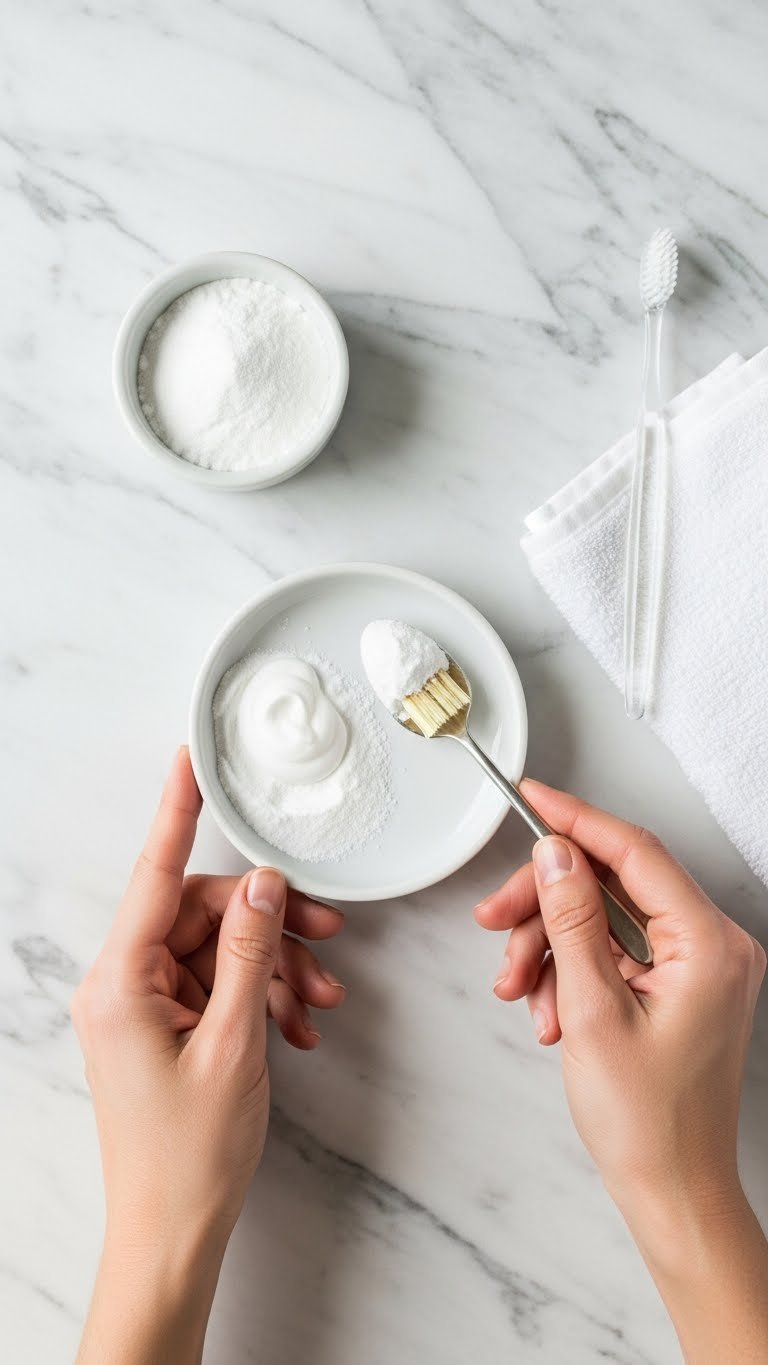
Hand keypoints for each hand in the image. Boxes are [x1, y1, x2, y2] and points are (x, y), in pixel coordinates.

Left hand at [73, 747, 344, 1363]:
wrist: (172, 1232)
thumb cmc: (190, 1154)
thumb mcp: (234, 1043)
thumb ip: (247, 953)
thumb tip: (262, 884)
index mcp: (120, 982)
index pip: (155, 874)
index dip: (176, 811)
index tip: (187, 760)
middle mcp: (123, 984)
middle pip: (202, 914)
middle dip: (269, 926)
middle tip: (327, 939)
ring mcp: (142, 1006)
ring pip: (219, 950)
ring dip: (273, 970)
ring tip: (318, 1005)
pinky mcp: (164, 1026)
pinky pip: (217, 985)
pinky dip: (259, 999)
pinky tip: (297, 1028)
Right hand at [476, 780, 767, 1362]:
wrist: (672, 1191)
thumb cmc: (647, 1123)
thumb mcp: (592, 1010)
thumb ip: (572, 921)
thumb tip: (556, 854)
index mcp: (708, 944)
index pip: (635, 852)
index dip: (576, 819)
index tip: (532, 796)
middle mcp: (712, 945)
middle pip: (612, 884)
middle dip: (545, 905)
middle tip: (494, 924)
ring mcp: (697, 966)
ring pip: (603, 919)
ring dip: (550, 948)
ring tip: (520, 992)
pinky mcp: (678, 985)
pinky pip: (612, 951)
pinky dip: (571, 972)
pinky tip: (549, 1012)